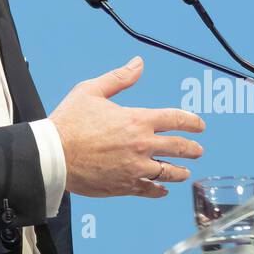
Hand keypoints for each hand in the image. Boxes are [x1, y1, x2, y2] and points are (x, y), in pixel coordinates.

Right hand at [49, 56, 204, 198]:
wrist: (54, 155)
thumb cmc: (69, 122)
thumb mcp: (91, 91)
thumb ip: (118, 78)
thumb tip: (138, 64)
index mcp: (136, 120)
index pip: (175, 119)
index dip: (191, 121)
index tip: (199, 125)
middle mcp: (141, 146)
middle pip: (178, 148)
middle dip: (192, 149)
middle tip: (198, 150)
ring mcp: (135, 168)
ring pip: (168, 172)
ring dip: (180, 172)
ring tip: (185, 172)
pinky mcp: (125, 186)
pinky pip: (150, 189)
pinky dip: (160, 190)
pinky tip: (163, 189)